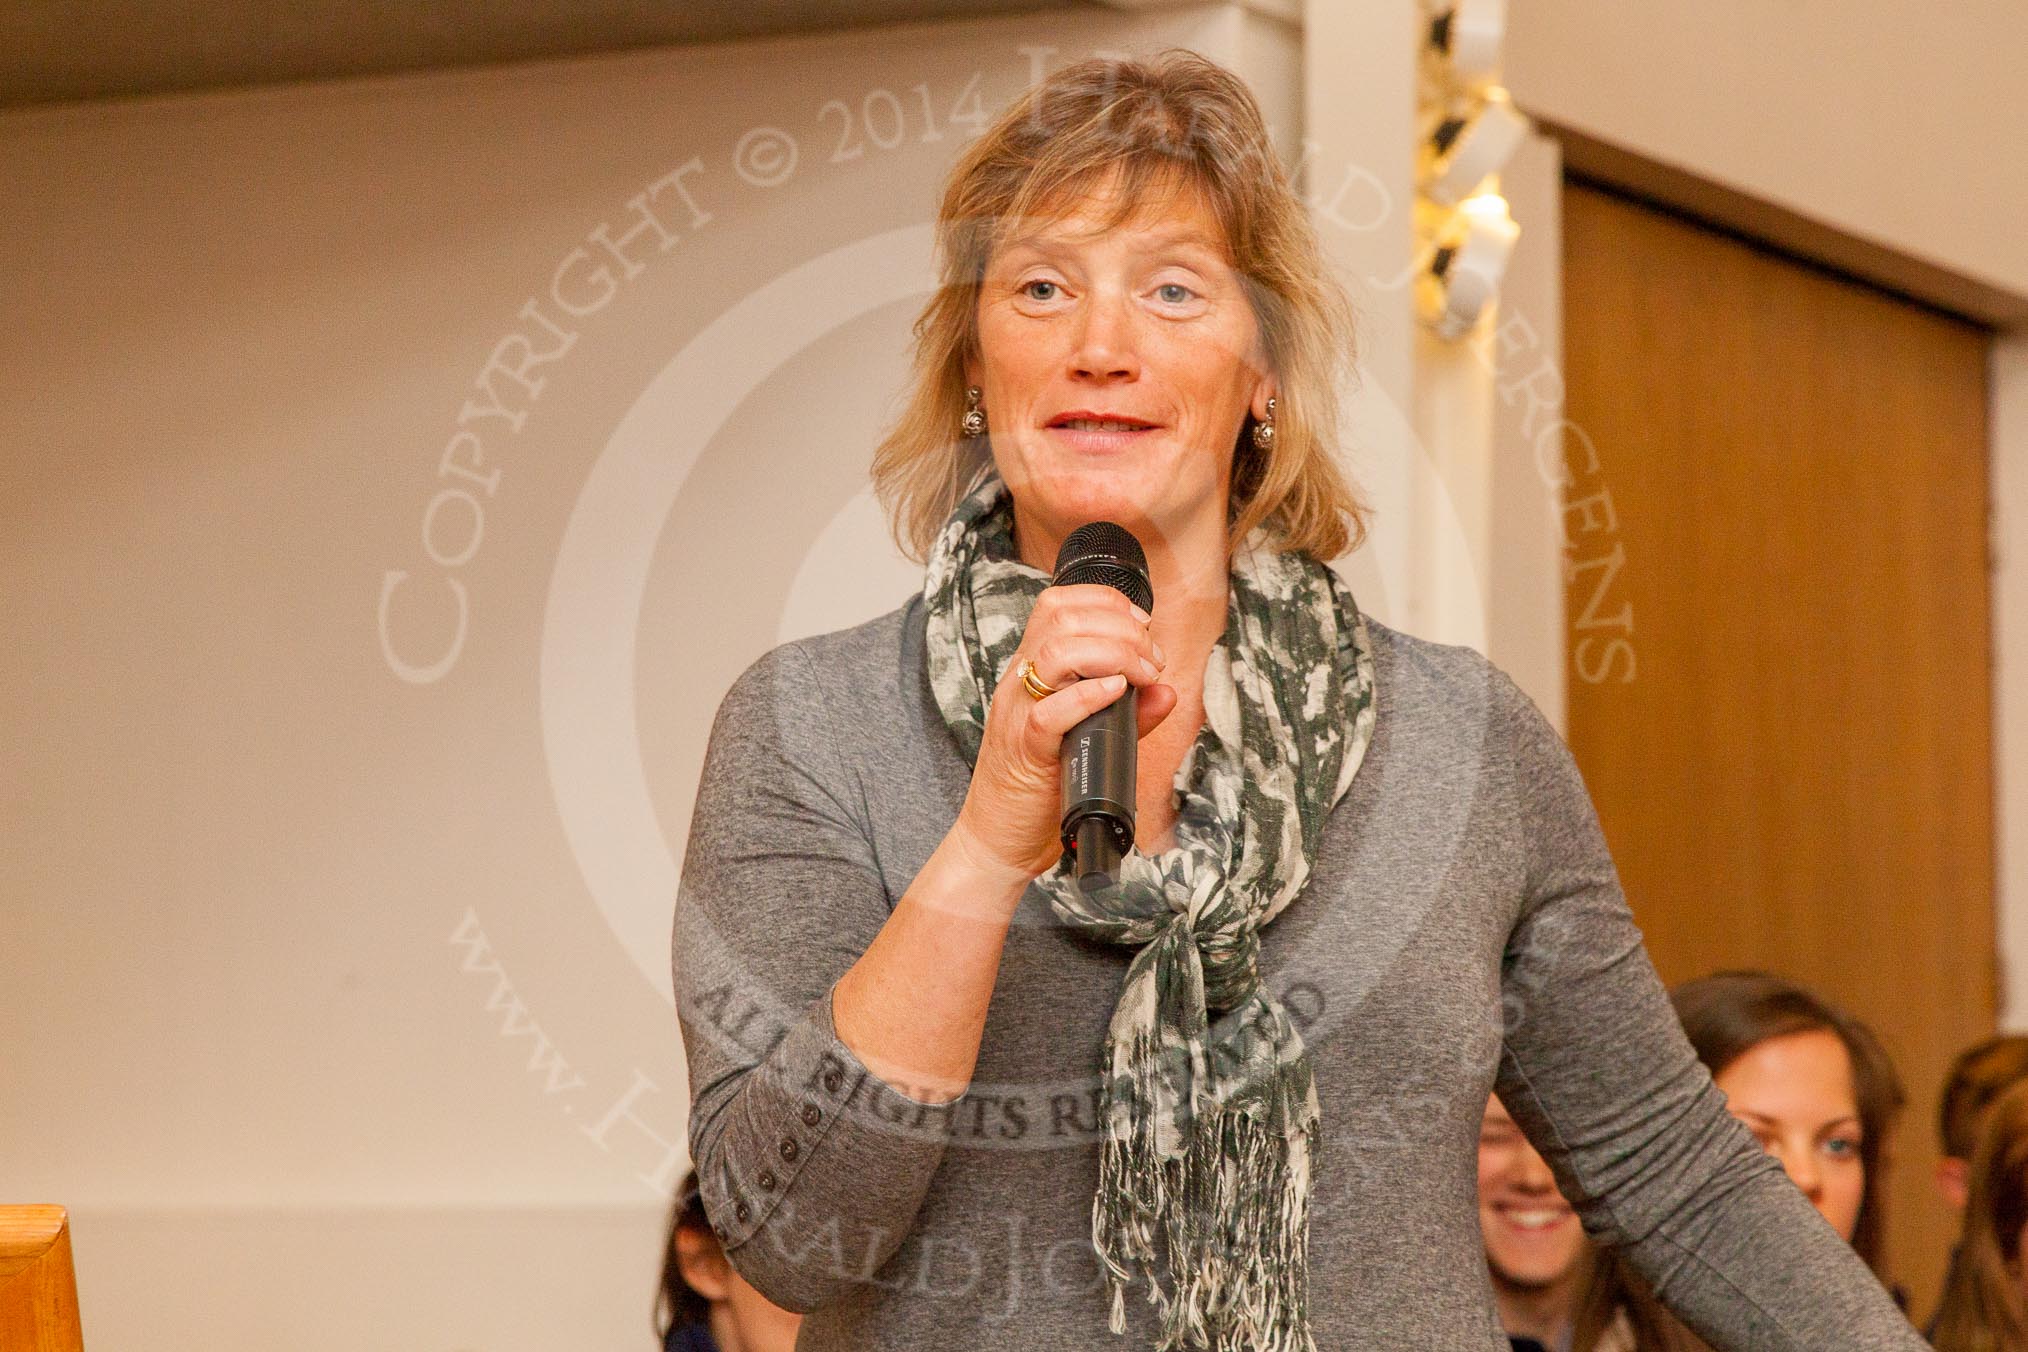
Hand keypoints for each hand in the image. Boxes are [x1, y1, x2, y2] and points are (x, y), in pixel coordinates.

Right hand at [949, 584, 1177, 883]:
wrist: (998, 842)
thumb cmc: (1041, 790)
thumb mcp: (1091, 741)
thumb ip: (1130, 716)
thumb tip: (1168, 691)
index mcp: (1030, 673)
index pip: (1057, 605)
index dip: (1106, 602)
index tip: (1143, 625)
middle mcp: (1019, 684)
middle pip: (1060, 618)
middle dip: (1120, 626)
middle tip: (1153, 658)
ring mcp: (1018, 713)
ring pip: (1054, 652)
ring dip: (1113, 652)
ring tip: (1143, 674)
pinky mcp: (1024, 750)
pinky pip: (1048, 711)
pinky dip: (1088, 695)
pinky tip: (1118, 692)